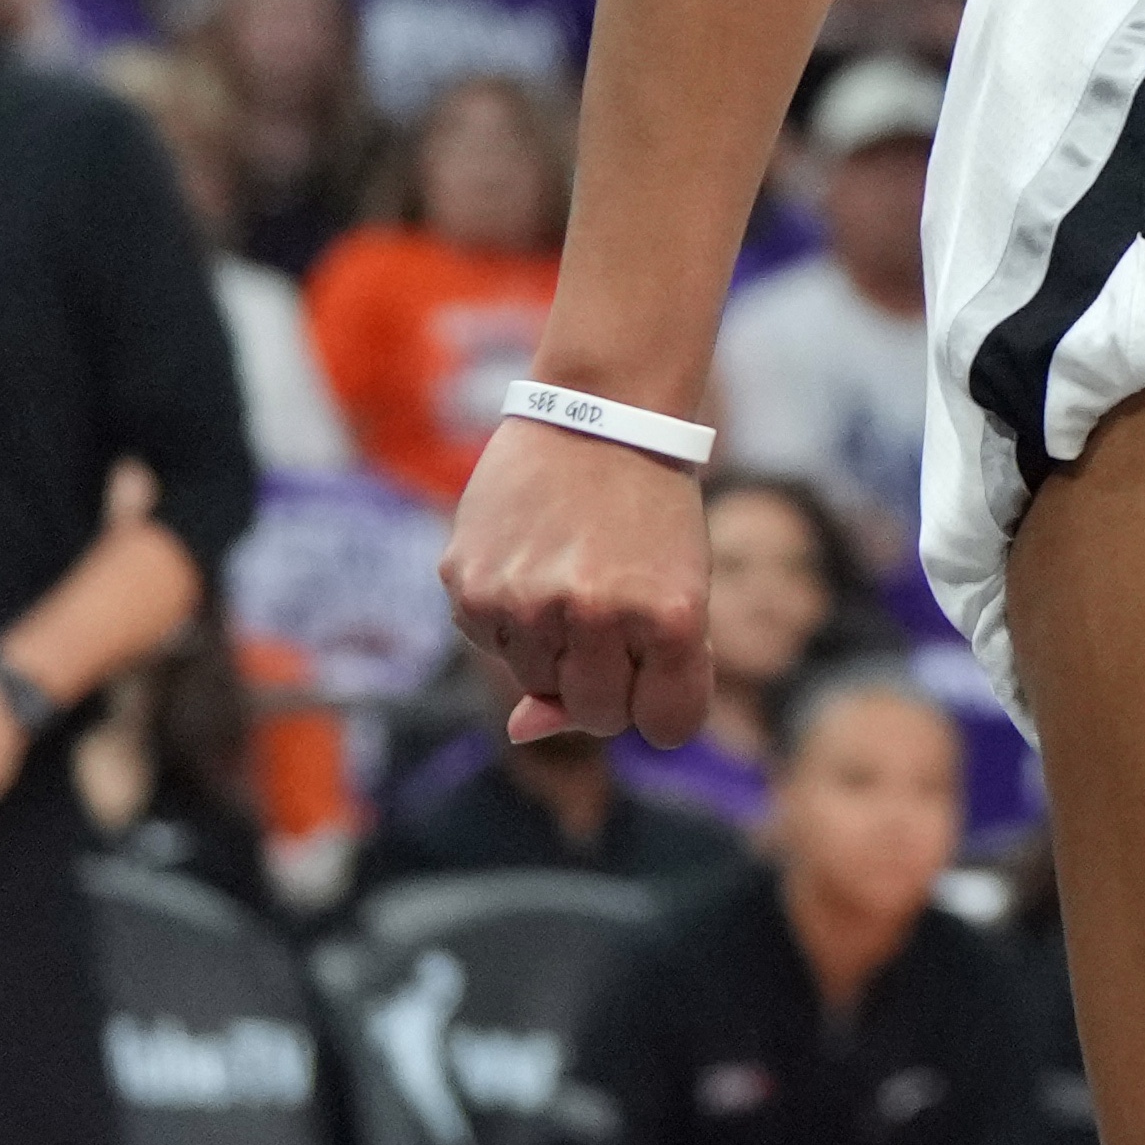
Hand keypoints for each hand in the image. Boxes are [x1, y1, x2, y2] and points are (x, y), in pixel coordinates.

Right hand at [441, 411, 714, 747]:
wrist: (600, 413)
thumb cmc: (651, 510)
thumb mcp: (675, 588)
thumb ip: (627, 672)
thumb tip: (517, 731)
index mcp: (670, 616)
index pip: (668, 727)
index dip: (663, 700)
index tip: (659, 665)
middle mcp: (595, 614)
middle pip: (597, 717)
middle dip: (608, 682)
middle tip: (614, 616)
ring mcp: (526, 603)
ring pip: (536, 684)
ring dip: (555, 648)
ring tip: (572, 576)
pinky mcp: (470, 587)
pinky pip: (491, 644)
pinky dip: (511, 619)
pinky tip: (531, 562)